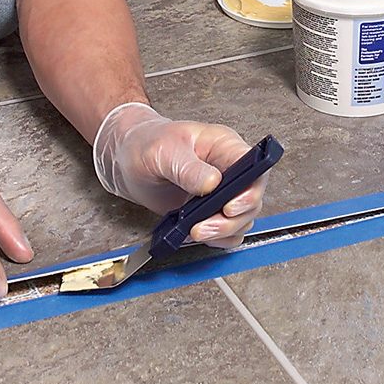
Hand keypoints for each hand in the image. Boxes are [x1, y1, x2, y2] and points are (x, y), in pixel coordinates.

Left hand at [91, 103, 266, 247]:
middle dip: (230, 220)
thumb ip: (188, 168)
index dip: (249, 191)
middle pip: (251, 200)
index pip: (254, 168)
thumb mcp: (164, 151)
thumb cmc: (146, 144)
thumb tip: (212, 183)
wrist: (128, 160)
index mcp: (224, 146)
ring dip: (222, 232)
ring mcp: (222, 192)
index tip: (230, 207)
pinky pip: (226, 231)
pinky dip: (215, 239)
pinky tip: (193, 234)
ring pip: (241, 220)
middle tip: (202, 226)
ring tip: (194, 231)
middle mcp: (229, 169)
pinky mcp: (210, 210)